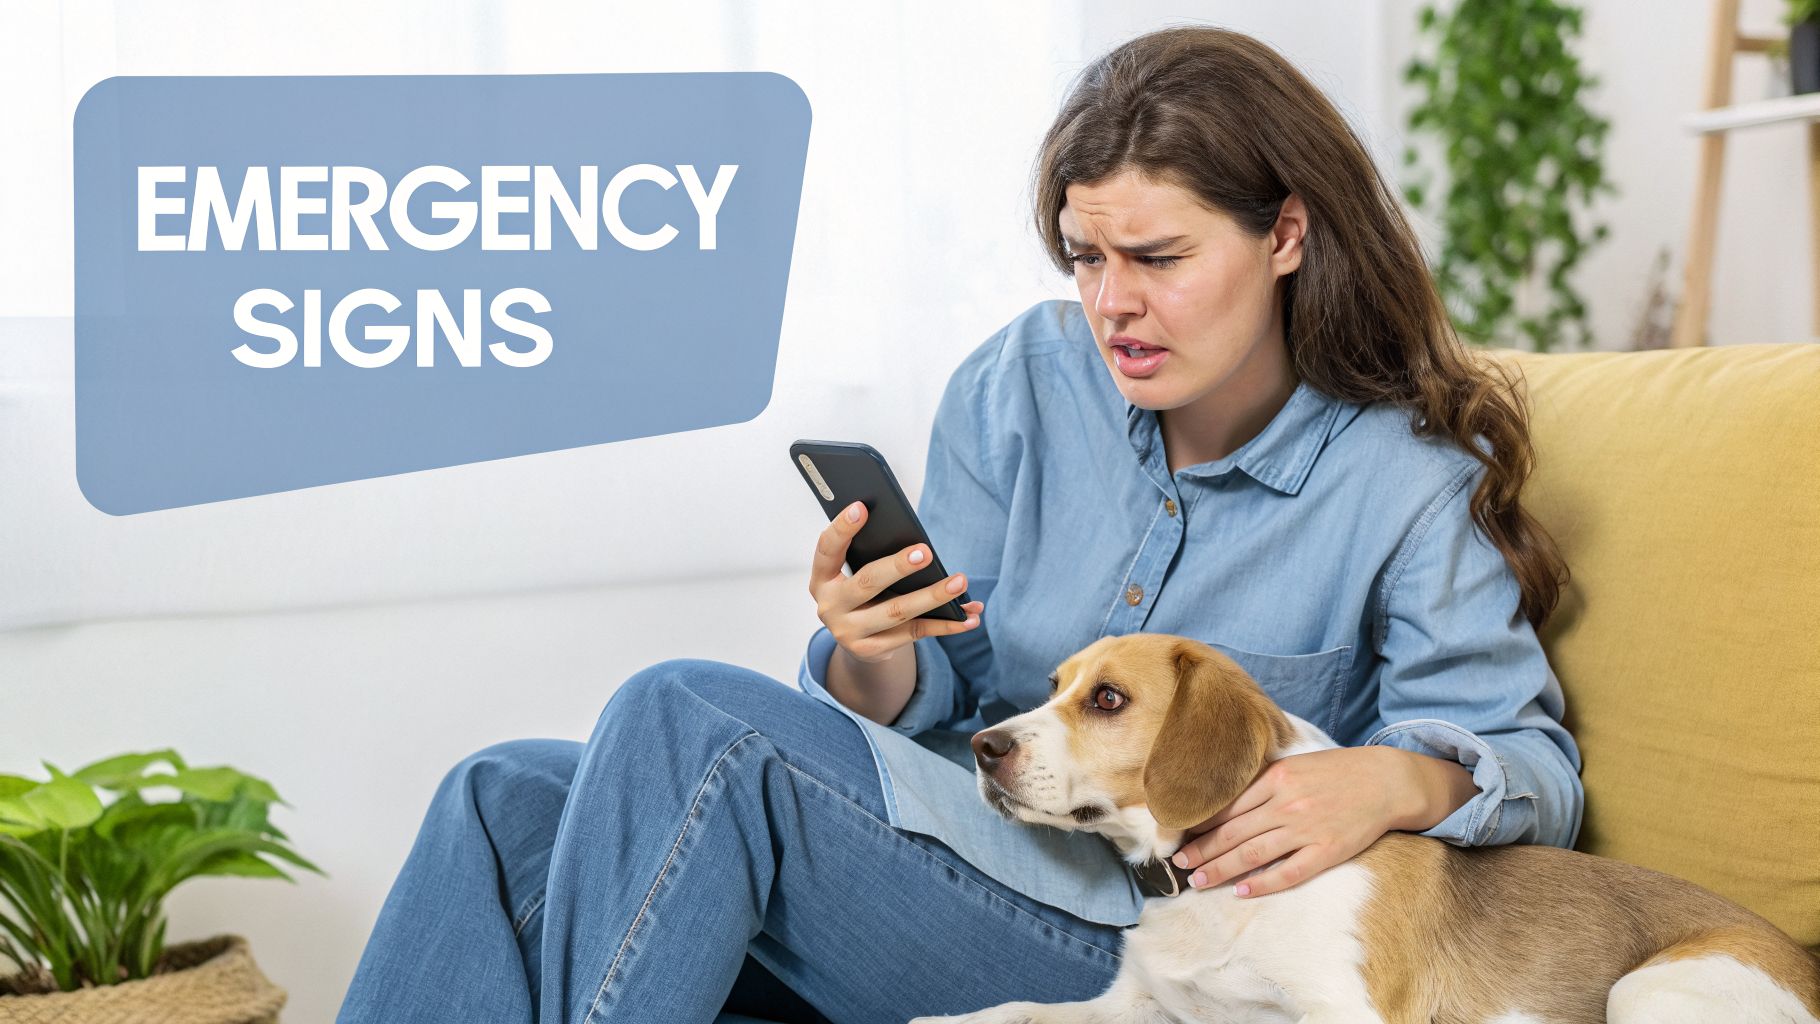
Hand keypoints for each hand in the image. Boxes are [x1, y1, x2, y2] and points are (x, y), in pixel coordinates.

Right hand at [809, 500, 982, 663]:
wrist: (857, 641)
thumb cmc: (863, 594)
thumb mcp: (856, 574)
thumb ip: (871, 556)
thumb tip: (918, 544)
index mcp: (822, 578)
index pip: (827, 549)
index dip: (842, 528)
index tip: (861, 506)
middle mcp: (829, 607)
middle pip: (867, 583)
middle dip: (898, 566)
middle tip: (927, 552)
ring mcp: (848, 633)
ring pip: (897, 611)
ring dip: (933, 596)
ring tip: (960, 582)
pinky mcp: (870, 651)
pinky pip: (915, 633)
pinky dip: (945, 624)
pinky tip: (968, 616)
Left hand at [1167, 745, 1433, 898]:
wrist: (1386, 781)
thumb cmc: (1336, 771)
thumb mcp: (1294, 764)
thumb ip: (1262, 781)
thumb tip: (1225, 799)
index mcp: (1276, 779)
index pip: (1226, 806)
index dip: (1199, 824)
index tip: (1178, 835)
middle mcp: (1286, 804)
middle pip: (1232, 833)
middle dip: (1201, 851)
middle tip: (1178, 864)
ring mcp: (1306, 830)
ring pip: (1252, 855)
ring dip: (1221, 870)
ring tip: (1198, 882)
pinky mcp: (1326, 852)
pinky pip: (1289, 873)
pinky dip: (1263, 884)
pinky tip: (1242, 891)